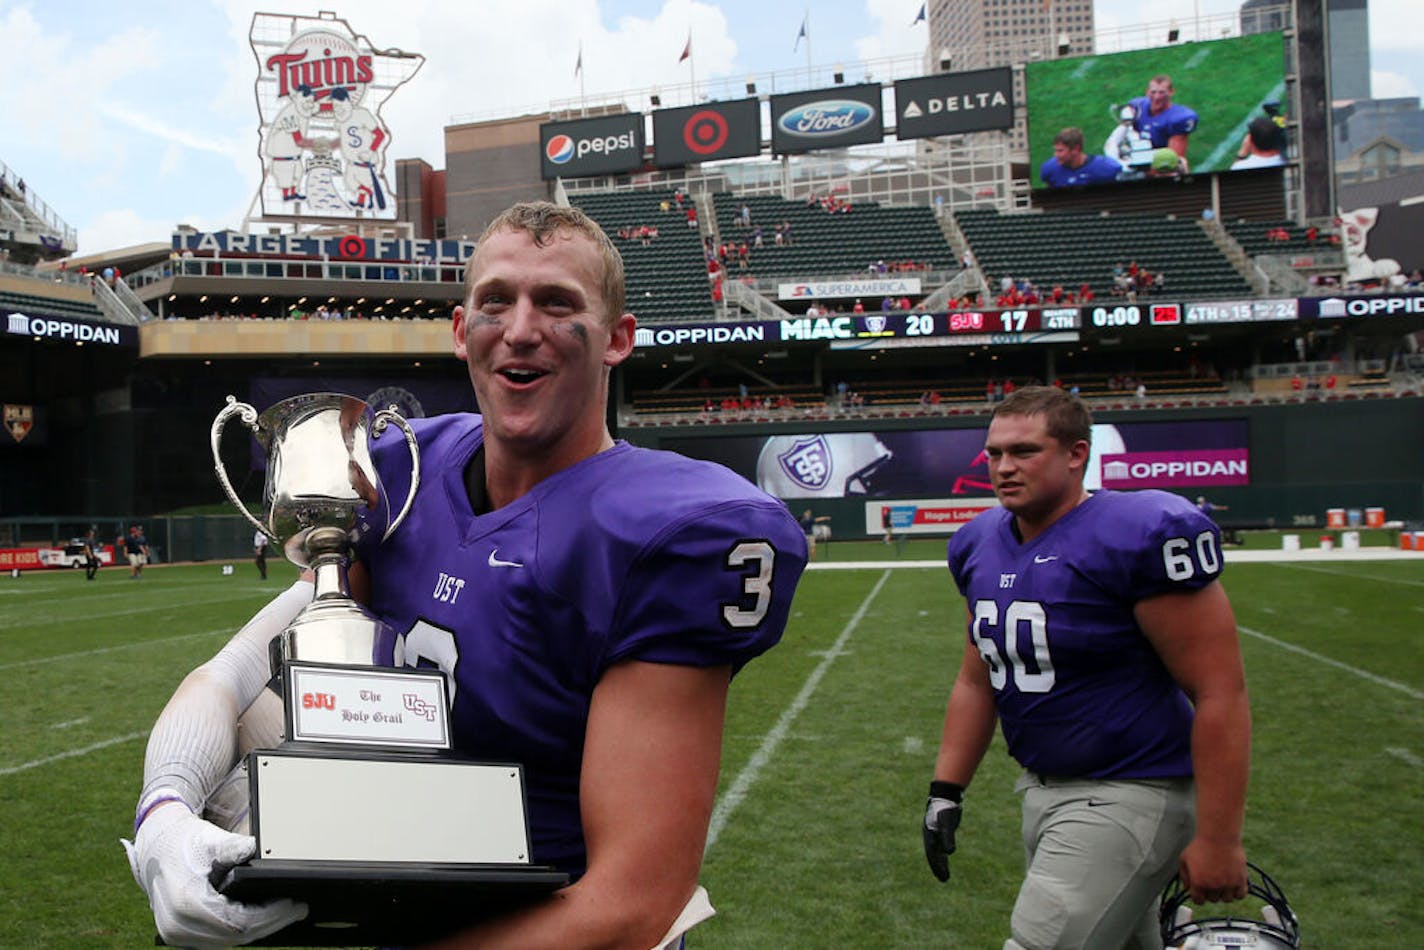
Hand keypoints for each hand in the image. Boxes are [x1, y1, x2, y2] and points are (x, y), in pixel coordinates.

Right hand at [122, 802, 306, 946]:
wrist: (156, 851)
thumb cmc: (184, 843)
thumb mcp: (211, 840)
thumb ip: (234, 846)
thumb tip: (256, 848)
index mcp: (187, 902)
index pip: (239, 922)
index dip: (270, 916)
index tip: (293, 905)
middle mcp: (177, 925)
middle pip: (236, 937)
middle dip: (271, 923)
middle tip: (298, 910)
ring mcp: (176, 934)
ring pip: (226, 942)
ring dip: (257, 929)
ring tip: (284, 913)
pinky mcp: (178, 936)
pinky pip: (215, 940)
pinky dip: (239, 931)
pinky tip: (260, 918)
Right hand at [922, 793, 961, 882]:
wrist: (945, 795)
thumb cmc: (945, 809)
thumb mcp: (947, 824)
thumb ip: (948, 837)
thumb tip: (950, 853)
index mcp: (929, 835)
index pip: (932, 855)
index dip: (937, 866)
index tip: (942, 877)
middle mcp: (931, 835)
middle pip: (933, 855)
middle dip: (938, 867)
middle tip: (944, 879)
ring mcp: (935, 833)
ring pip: (937, 851)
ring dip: (941, 862)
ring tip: (945, 874)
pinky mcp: (941, 830)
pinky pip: (941, 845)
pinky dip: (943, 853)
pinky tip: (947, 856)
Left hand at [1178, 835, 1247, 904]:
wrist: (1218, 836)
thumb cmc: (1201, 845)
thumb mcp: (1185, 859)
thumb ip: (1184, 876)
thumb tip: (1186, 888)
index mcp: (1198, 883)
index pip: (1198, 901)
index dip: (1198, 896)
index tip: (1201, 891)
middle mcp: (1213, 886)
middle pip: (1213, 899)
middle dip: (1211, 892)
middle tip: (1211, 881)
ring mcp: (1228, 884)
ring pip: (1227, 899)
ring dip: (1224, 893)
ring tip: (1222, 881)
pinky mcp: (1240, 880)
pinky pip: (1241, 895)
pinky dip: (1237, 892)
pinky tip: (1233, 884)